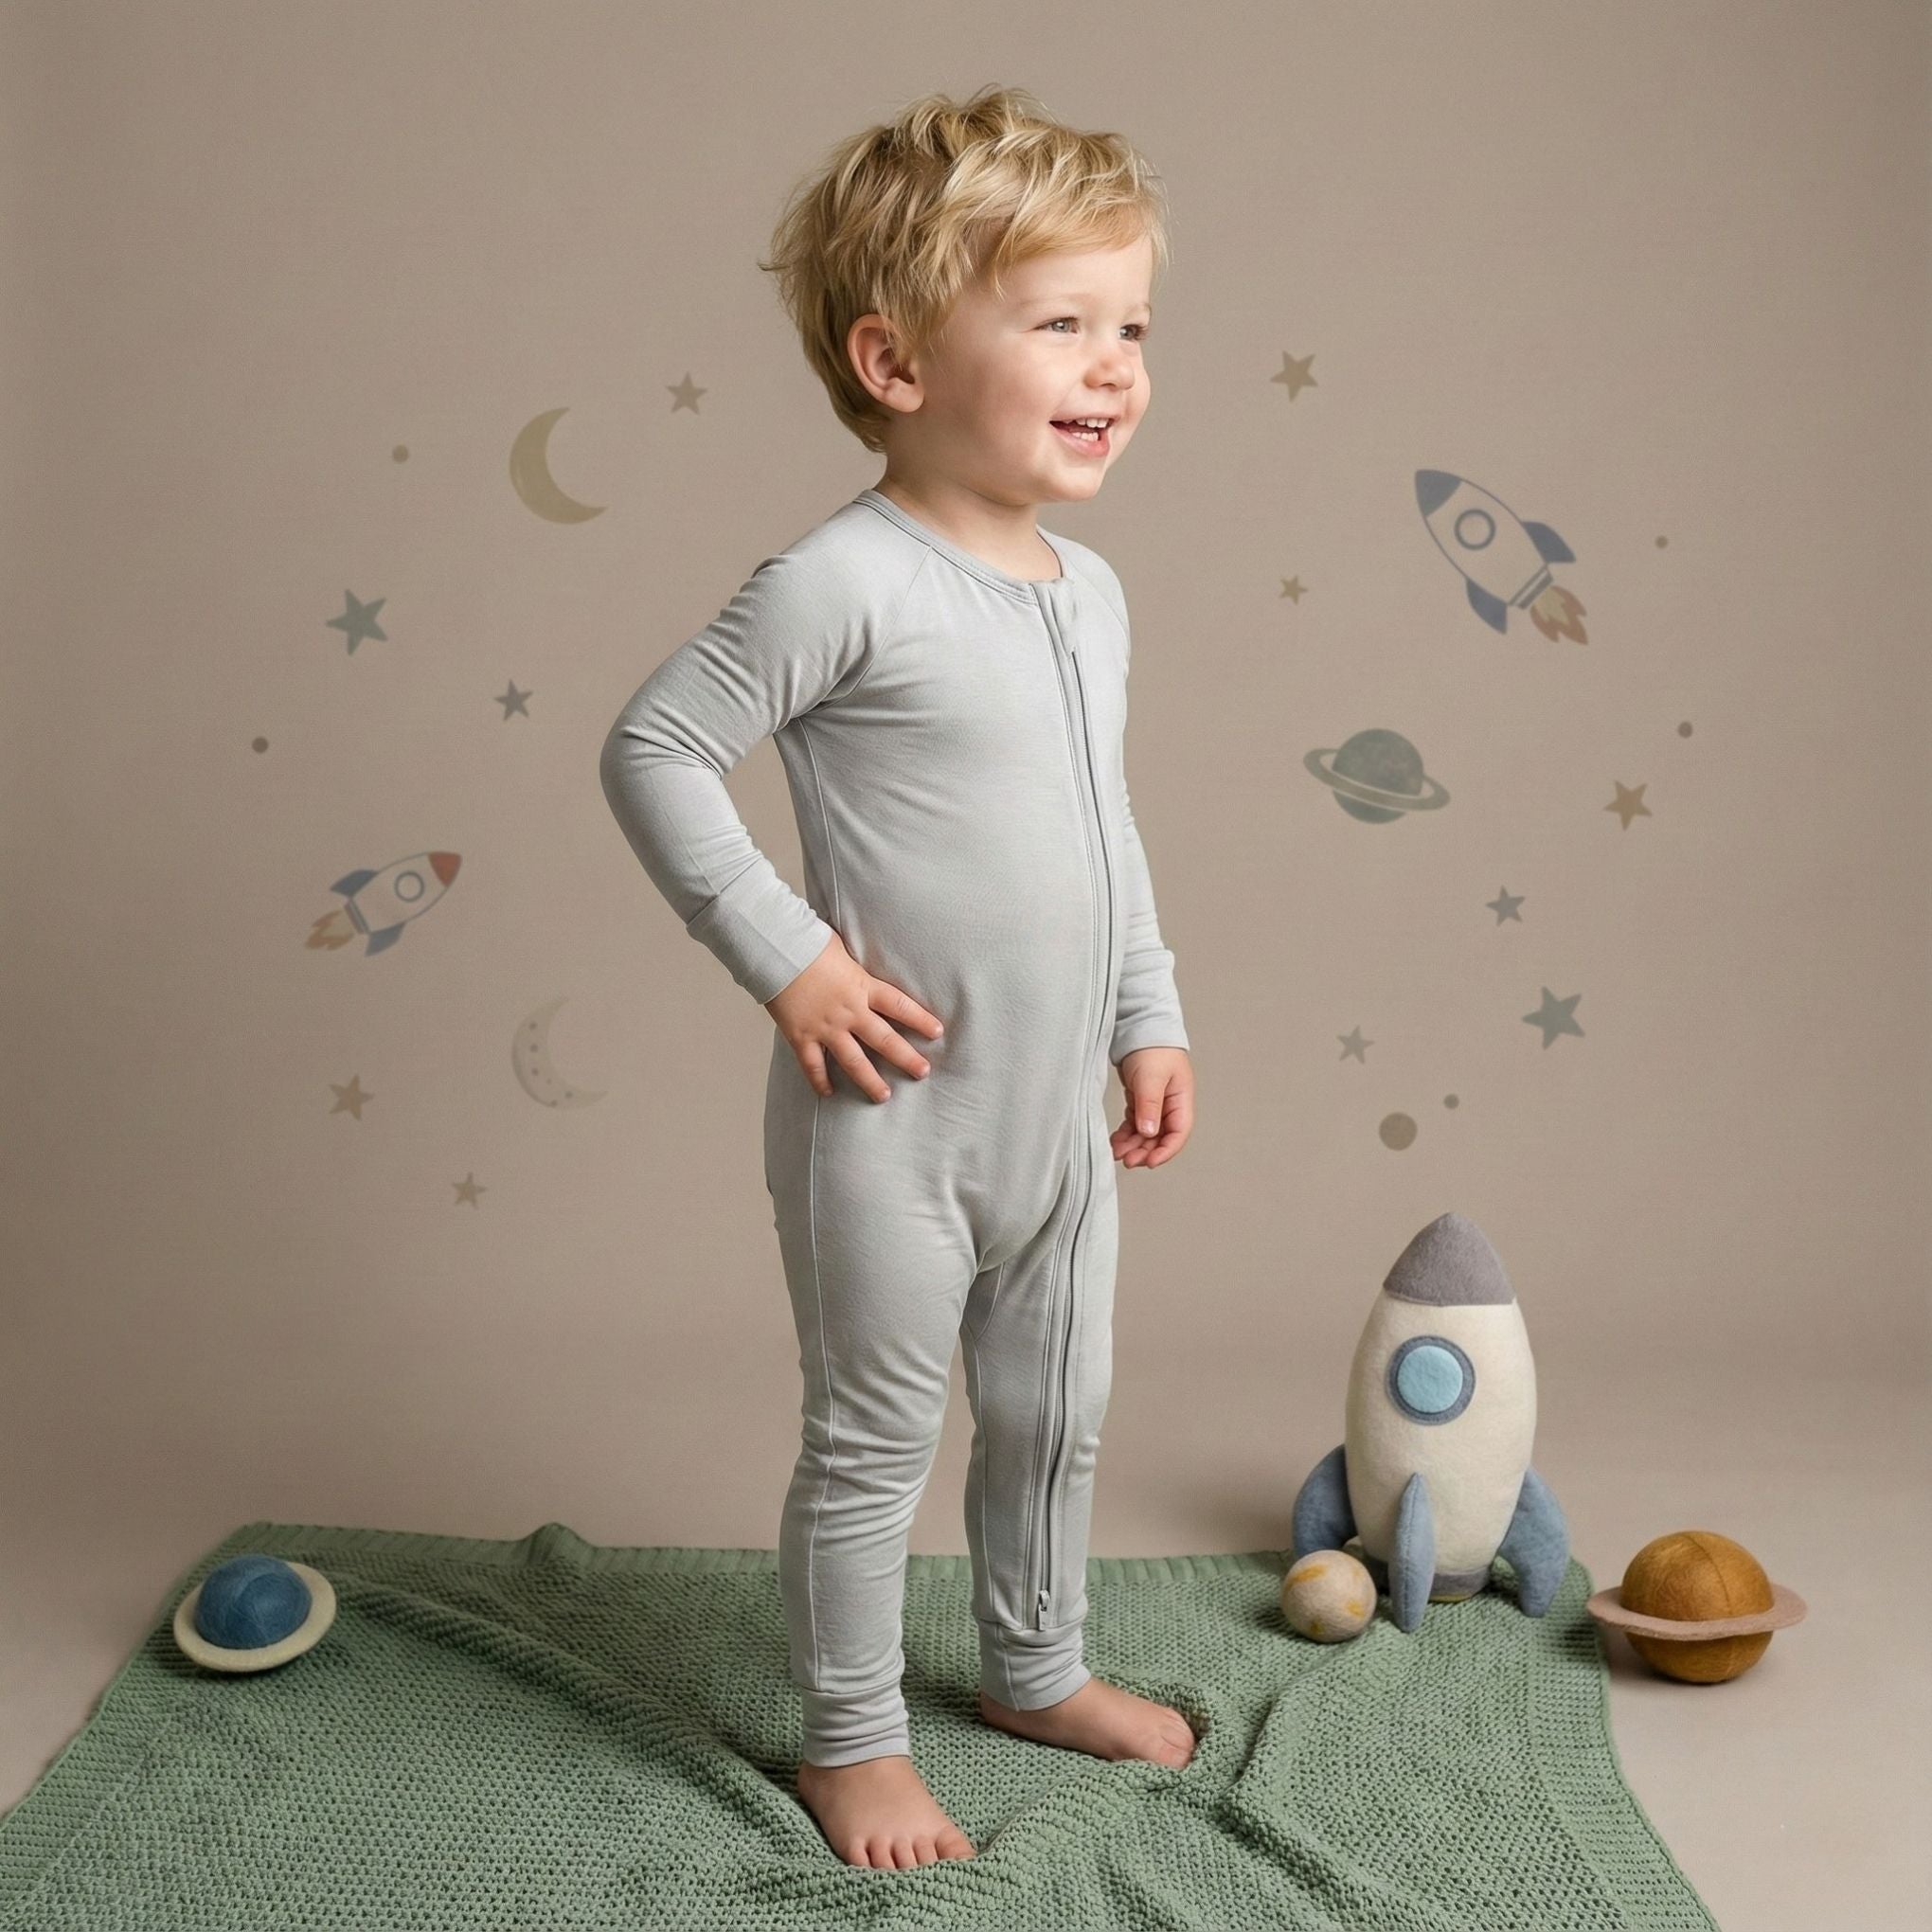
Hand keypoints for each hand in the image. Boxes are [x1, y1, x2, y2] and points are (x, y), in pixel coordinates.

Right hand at [764, 931, 945, 1101]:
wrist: (778, 949)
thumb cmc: (808, 940)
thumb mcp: (843, 948)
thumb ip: (856, 963)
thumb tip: (862, 963)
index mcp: (862, 986)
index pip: (900, 1006)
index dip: (921, 1020)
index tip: (937, 1032)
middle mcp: (849, 1011)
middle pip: (885, 1040)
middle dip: (906, 1058)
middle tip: (923, 1072)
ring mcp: (826, 1027)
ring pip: (854, 1061)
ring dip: (870, 1080)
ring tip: (884, 1096)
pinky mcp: (801, 1036)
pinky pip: (813, 1065)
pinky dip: (820, 1081)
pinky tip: (828, 1093)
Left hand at [1111, 1046, 1192, 1169]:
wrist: (1139, 1027)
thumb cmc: (1152, 1048)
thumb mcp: (1151, 1077)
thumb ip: (1150, 1106)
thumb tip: (1149, 1133)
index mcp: (1181, 1100)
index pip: (1178, 1133)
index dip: (1165, 1151)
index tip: (1149, 1162)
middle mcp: (1170, 1105)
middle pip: (1161, 1137)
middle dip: (1145, 1151)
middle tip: (1127, 1160)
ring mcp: (1155, 1104)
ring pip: (1147, 1133)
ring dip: (1134, 1145)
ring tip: (1117, 1153)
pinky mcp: (1141, 1100)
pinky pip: (1136, 1124)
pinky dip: (1127, 1134)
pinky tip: (1116, 1141)